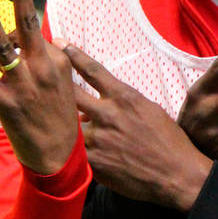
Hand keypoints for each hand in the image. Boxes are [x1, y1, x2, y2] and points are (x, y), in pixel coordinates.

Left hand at [0, 0, 78, 174]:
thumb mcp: (59, 84)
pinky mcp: (7, 104)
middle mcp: (42, 68)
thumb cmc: (59, 118)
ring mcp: (24, 85)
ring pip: (5, 48)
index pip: (32, 30)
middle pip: (30, 24)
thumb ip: (41, 58)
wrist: (60, 157)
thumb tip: (18, 39)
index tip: (16, 5)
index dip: (16, 26)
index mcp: (56, 60)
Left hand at [63, 42, 212, 211]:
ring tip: (53, 122)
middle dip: (54, 84)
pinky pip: (75, 151)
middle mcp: (108, 114)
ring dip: (65, 124)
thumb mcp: (149, 110)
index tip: (59, 43)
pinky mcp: (94, 163)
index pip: (92, 70)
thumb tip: (97, 104)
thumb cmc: (168, 140)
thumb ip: (121, 102)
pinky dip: (74, 149)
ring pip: (69, 124)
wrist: (177, 175)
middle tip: (40, 75)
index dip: (73, 55)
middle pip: (71, 93)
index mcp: (124, 97)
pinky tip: (69, 150)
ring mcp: (99, 139)